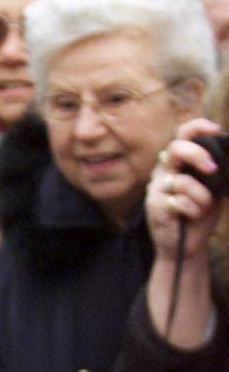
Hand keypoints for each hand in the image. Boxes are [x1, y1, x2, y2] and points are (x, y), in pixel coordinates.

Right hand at [146, 118, 224, 265]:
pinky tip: (190, 216)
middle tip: (213, 170)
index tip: (217, 130)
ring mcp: (156, 189)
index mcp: (178, 163)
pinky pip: (180, 202)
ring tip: (203, 207)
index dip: (198, 127)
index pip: (182, 134)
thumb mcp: (214, 186)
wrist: (188, 245)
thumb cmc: (201, 213)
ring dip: (202, 197)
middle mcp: (164, 172)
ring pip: (182, 181)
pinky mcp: (155, 207)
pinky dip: (193, 210)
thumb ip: (215, 168)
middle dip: (198, 155)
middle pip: (176, 148)